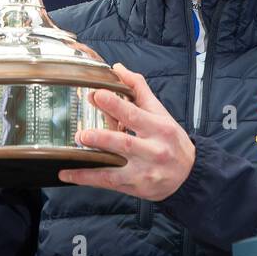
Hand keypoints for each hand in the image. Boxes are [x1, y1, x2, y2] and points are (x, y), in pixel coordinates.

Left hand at [59, 63, 195, 200]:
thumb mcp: (160, 113)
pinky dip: (87, 178)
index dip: (115, 105)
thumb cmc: (171, 140)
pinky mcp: (135, 187)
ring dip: (92, 162)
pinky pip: (108, 182)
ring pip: (115, 168)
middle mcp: (153, 150)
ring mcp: (144, 172)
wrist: (189, 175)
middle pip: (126, 144)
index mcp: (159, 128)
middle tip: (82, 133)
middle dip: (103, 139)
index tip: (97, 95)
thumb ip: (139, 90)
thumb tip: (118, 68)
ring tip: (74, 152)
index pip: (135, 115)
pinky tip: (68, 174)